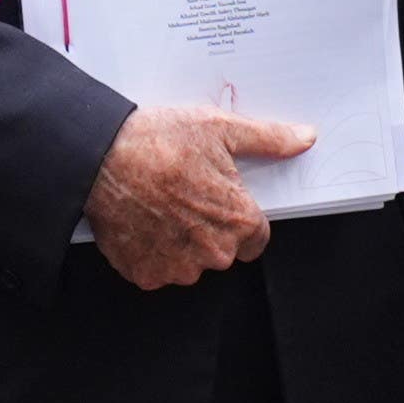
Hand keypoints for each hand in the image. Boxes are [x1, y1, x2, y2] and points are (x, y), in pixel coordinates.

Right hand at [86, 104, 312, 290]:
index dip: (238, 216)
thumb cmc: (159, 141)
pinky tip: (142, 221)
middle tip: (184, 196)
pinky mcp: (145, 274)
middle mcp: (213, 254)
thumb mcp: (220, 129)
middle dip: (209, 228)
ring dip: (180, 242)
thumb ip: (269, 139)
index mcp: (239, 223)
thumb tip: (305, 138)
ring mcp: (178, 268)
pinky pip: (158, 268)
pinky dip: (151, 250)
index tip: (218, 199)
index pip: (256, 237)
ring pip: (191, 262)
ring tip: (160, 206)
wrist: (99, 156)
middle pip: (223, 251)